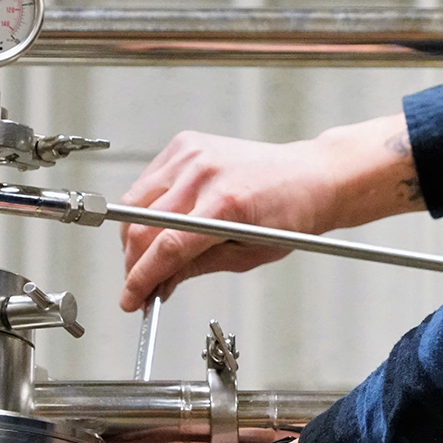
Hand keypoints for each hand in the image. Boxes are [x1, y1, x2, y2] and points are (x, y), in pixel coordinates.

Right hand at [117, 116, 425, 310]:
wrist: (310, 176)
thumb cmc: (291, 213)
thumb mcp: (249, 255)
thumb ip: (198, 268)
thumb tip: (159, 284)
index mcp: (227, 203)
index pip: (166, 248)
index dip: (142, 279)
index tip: (131, 298)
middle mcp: (206, 172)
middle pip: (142, 225)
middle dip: (134, 262)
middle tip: (140, 282)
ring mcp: (192, 153)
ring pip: (135, 202)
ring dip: (134, 235)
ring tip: (150, 254)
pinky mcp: (185, 144)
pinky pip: (147, 181)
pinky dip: (145, 205)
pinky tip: (161, 220)